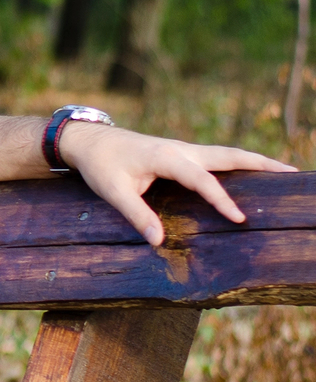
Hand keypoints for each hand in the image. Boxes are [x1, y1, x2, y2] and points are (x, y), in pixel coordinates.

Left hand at [61, 122, 296, 245]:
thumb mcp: (113, 191)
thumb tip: (159, 242)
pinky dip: (239, 164)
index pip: (201, 179)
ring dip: (255, 162)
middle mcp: (181, 149)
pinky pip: (217, 159)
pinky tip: (251, 175)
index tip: (239, 218)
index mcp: (166, 156)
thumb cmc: (100, 165)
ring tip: (285, 173)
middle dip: (261, 165)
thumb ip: (136, 214)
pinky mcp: (182, 154)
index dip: (221, 199)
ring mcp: (184, 149)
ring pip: (227, 154)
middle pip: (229, 156)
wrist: (89, 140)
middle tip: (292, 175)